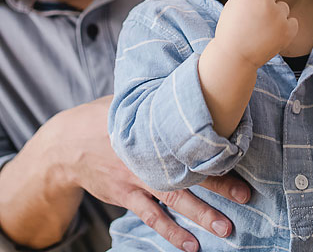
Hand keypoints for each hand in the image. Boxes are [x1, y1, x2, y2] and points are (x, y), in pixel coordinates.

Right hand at [0, 97, 249, 250]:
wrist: (66, 146)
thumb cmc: (102, 118)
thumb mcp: (127, 100)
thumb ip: (154, 96)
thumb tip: (185, 77)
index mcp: (148, 128)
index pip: (185, 136)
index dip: (212, 145)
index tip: (237, 149)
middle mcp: (145, 155)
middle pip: (187, 171)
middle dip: (218, 185)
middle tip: (246, 196)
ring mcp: (136, 179)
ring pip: (173, 200)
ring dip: (201, 215)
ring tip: (226, 229)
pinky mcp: (127, 196)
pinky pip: (152, 217)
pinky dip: (171, 232)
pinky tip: (191, 246)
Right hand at [215, 0, 297, 67]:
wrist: (235, 57)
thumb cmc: (229, 32)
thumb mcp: (232, 7)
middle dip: (266, 0)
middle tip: (255, 18)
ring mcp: (277, 14)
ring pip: (282, 7)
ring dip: (276, 15)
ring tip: (262, 31)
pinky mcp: (288, 28)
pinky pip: (291, 21)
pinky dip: (285, 28)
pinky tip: (272, 37)